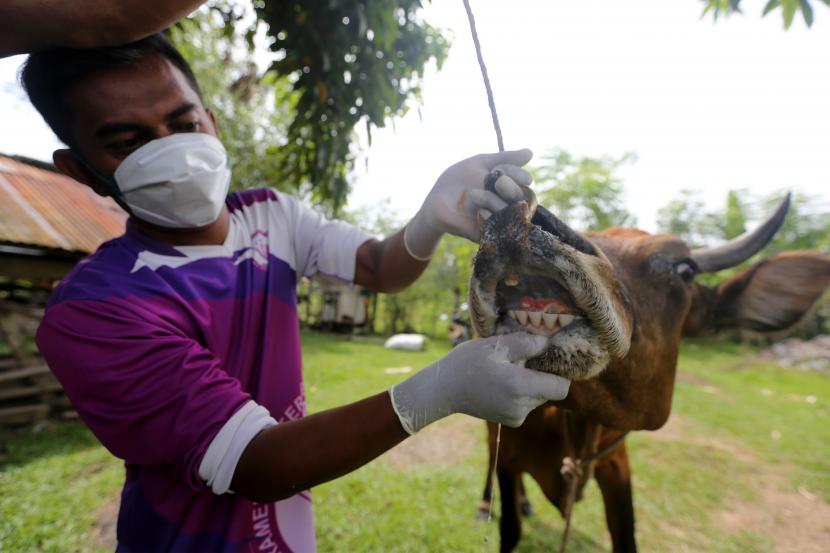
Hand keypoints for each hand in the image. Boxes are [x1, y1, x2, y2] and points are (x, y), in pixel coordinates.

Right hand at [389, 333, 570, 433]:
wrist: (444, 390)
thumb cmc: (467, 362)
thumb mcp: (495, 344)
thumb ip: (526, 343)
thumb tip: (549, 342)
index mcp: (520, 386)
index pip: (561, 387)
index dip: (559, 372)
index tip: (547, 359)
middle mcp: (522, 406)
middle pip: (550, 391)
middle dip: (541, 375)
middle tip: (520, 361)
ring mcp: (516, 417)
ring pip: (539, 397)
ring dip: (530, 383)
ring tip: (507, 371)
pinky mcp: (511, 421)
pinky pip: (527, 404)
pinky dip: (521, 393)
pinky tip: (502, 383)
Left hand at [403, 149, 533, 259]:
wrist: (436, 200)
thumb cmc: (459, 179)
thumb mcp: (481, 163)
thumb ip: (505, 158)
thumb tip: (531, 153)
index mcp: (509, 186)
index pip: (524, 181)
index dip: (517, 175)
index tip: (502, 170)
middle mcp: (508, 203)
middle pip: (523, 198)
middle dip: (510, 188)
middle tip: (497, 183)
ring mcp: (498, 219)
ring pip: (511, 213)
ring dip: (494, 201)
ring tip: (475, 194)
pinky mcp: (487, 234)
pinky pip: (497, 229)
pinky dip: (489, 218)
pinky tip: (478, 211)